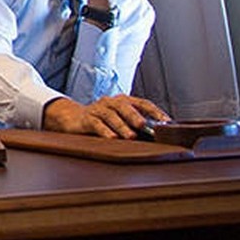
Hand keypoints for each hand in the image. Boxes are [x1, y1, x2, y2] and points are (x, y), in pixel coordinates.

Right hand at [42, 94, 169, 138]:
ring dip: (122, 126)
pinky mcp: (87, 119)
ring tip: (131, 136)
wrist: (73, 118)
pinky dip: (105, 131)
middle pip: (125, 106)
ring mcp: (98, 109)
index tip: (166, 122)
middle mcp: (111, 102)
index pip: (142, 103)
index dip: (154, 111)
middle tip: (145, 126)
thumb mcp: (119, 119)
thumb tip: (157, 134)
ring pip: (111, 116)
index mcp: (123, 101)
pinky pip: (96, 124)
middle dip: (136, 116)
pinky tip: (112, 139)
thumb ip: (135, 124)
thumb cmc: (101, 120)